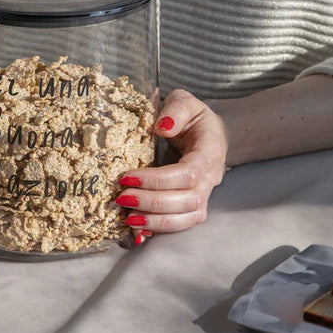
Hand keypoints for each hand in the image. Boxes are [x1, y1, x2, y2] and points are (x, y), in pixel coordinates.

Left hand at [115, 89, 228, 242]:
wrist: (208, 132)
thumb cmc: (192, 116)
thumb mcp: (185, 101)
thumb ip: (175, 109)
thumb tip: (162, 126)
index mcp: (209, 151)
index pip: (188, 173)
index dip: (158, 180)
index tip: (128, 177)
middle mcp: (210, 177)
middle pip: (188, 200)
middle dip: (153, 203)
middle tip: (121, 197)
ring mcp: (204, 193)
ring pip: (187, 217)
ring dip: (156, 221)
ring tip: (128, 218)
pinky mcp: (193, 204)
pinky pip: (181, 223)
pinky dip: (159, 229)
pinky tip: (138, 230)